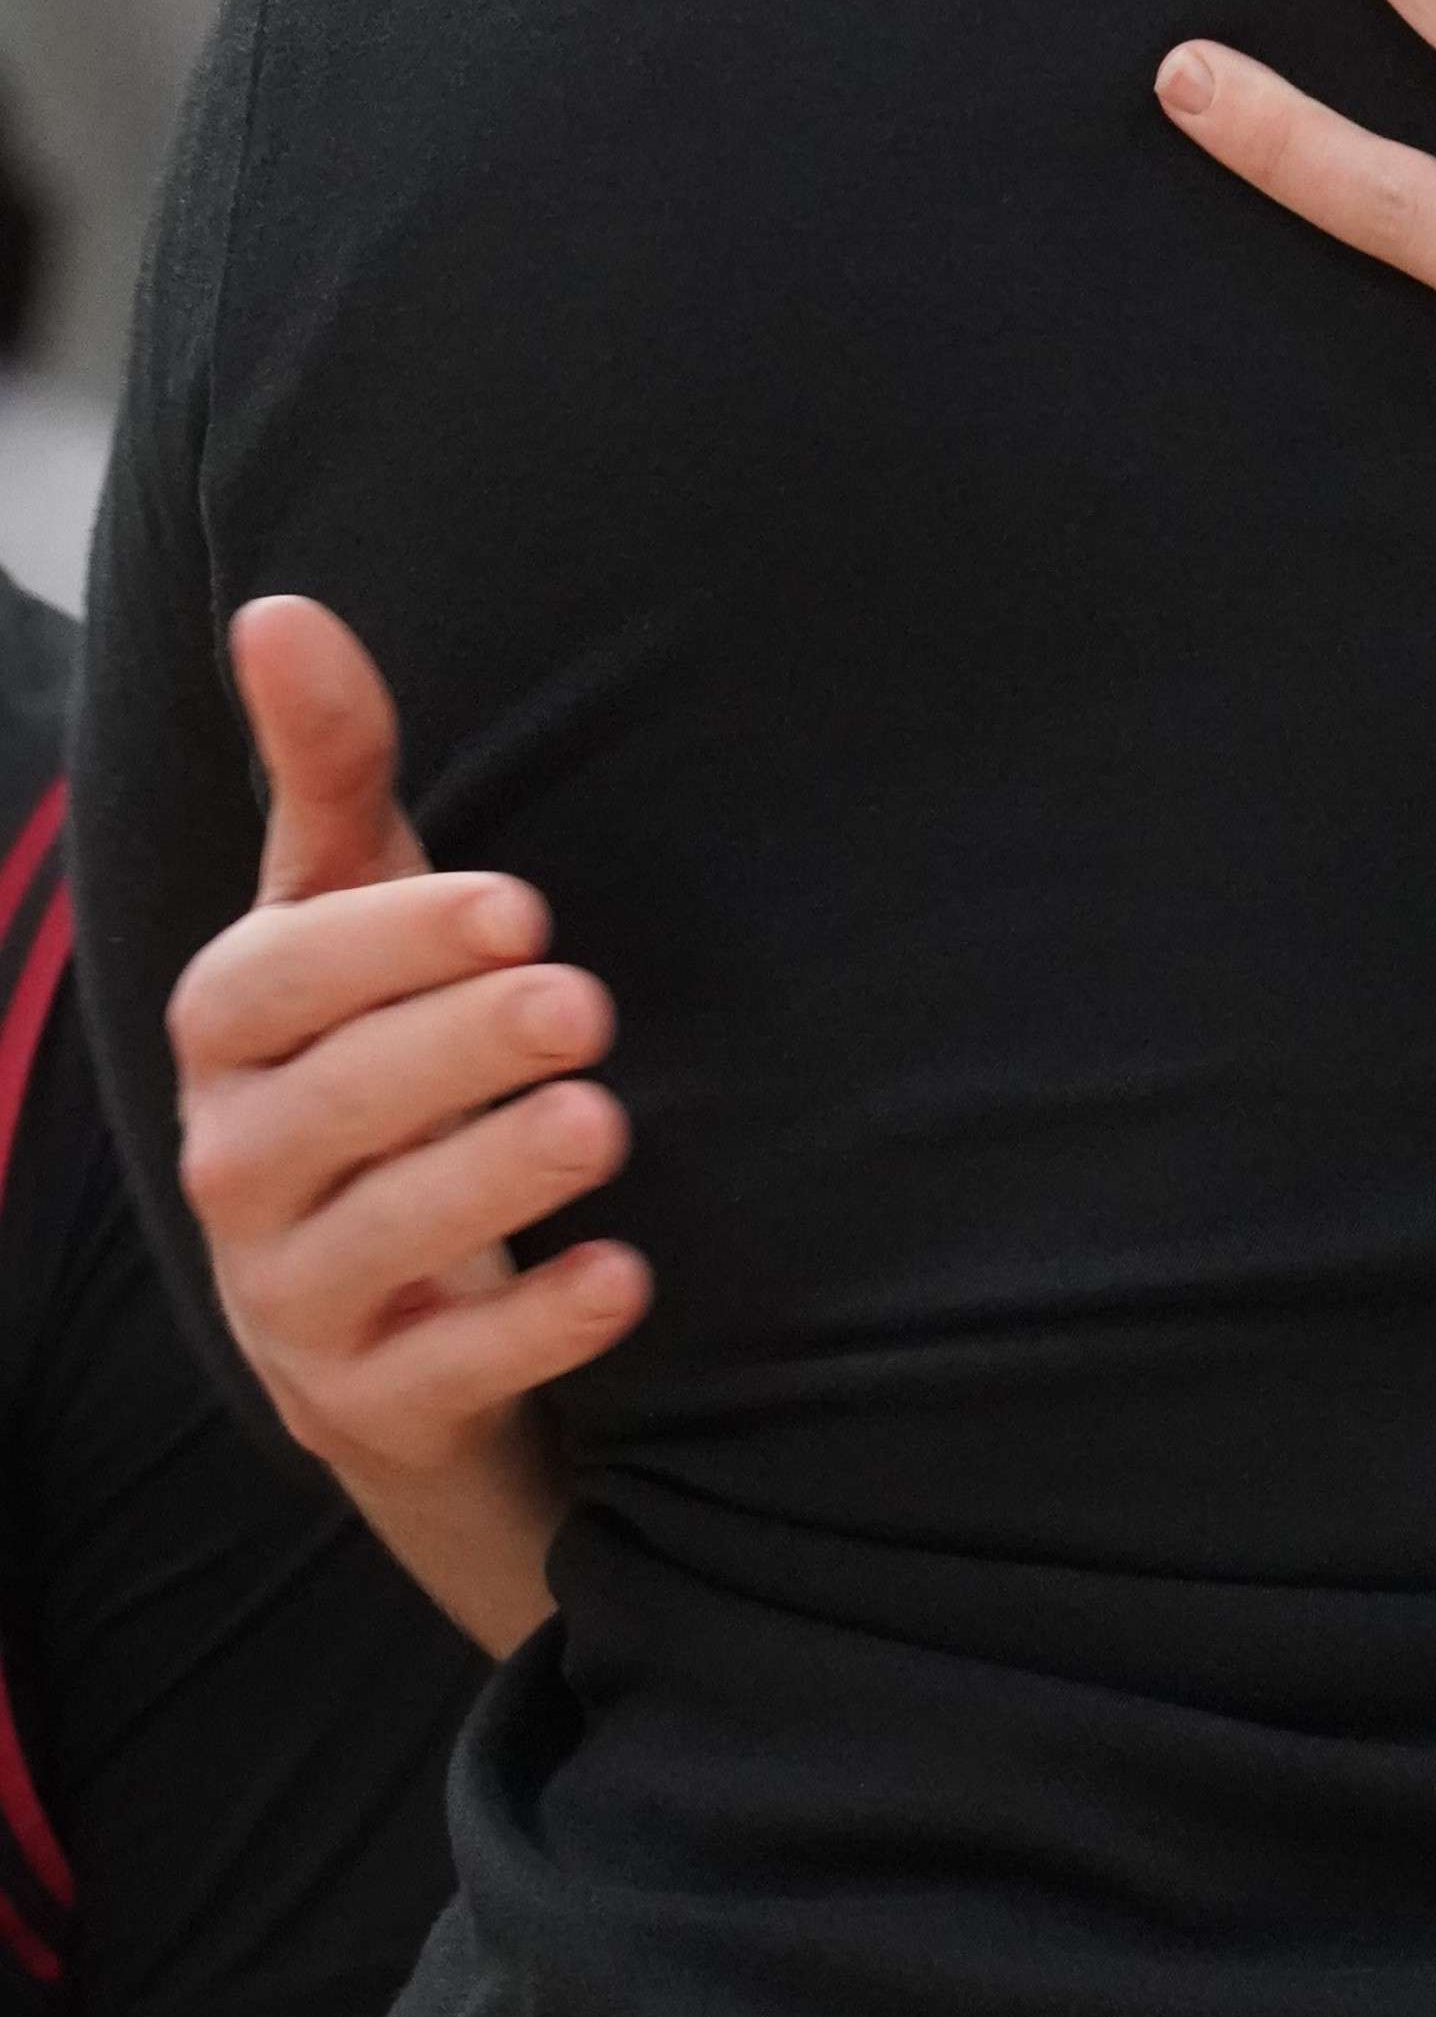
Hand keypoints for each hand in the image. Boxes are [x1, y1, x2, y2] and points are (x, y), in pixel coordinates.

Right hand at [167, 598, 638, 1640]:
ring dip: (487, 1182)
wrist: (412, 1299)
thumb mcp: (366, 910)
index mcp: (232, 1041)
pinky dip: (528, 1332)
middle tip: (585, 1002)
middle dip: (451, 1053)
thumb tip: (275, 610)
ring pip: (365, 1246)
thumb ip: (333, 771)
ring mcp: (290, 1301)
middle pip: (319, 1113)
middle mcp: (234, 1169)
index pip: (269, 985)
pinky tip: (623, 1280)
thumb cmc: (393, 1054)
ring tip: (599, 1124)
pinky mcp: (364, 1406)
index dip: (385, 945)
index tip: (521, 906)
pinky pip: (433, 1379)